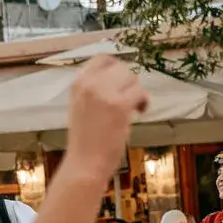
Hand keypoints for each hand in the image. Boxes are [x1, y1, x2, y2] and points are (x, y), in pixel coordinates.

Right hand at [65, 57, 149, 183]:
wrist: (84, 164)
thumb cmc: (85, 141)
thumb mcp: (81, 106)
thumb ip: (95, 90)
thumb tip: (120, 79)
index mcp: (78, 82)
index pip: (102, 58)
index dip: (117, 68)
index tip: (122, 82)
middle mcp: (89, 83)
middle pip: (121, 67)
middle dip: (129, 82)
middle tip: (129, 99)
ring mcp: (104, 93)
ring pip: (132, 78)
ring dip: (137, 92)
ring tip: (134, 108)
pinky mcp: (119, 106)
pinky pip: (139, 92)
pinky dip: (144, 101)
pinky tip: (140, 111)